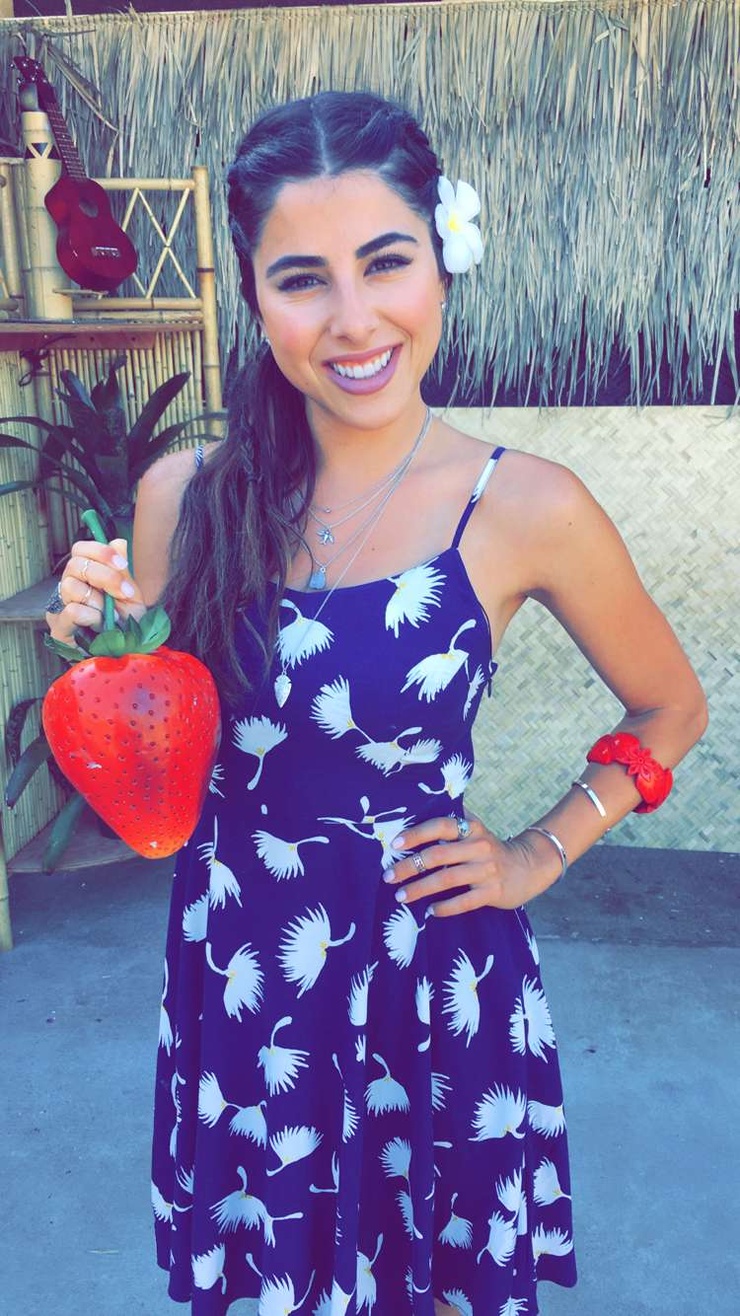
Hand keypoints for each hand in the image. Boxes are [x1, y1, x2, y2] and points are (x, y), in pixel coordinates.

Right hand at [45, 538, 147, 645]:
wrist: (127, 654)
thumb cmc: (127, 623)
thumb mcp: (131, 595)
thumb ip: (123, 570)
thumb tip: (118, 542)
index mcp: (86, 574)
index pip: (80, 549)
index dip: (100, 552)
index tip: (123, 564)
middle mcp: (69, 586)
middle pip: (75, 564)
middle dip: (106, 576)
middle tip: (124, 592)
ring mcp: (60, 607)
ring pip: (71, 586)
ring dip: (99, 601)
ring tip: (111, 616)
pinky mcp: (58, 628)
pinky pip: (71, 610)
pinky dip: (92, 617)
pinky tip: (100, 626)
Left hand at [383, 811, 553, 916]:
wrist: (528, 867)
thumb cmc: (490, 848)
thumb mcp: (475, 830)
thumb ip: (452, 821)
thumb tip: (416, 809)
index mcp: (471, 828)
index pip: (440, 826)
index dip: (416, 833)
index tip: (394, 843)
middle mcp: (479, 846)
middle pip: (438, 855)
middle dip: (409, 866)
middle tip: (388, 876)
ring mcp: (487, 870)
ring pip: (447, 879)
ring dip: (420, 889)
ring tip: (401, 897)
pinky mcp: (493, 892)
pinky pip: (465, 901)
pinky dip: (446, 907)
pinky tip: (430, 911)